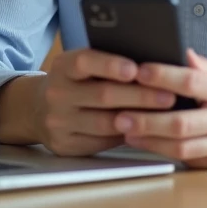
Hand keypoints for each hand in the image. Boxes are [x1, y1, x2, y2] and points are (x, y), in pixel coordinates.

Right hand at [32, 48, 176, 156]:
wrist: (37, 108)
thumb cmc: (75, 82)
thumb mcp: (81, 66)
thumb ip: (107, 62)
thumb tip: (151, 64)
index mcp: (62, 67)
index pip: (85, 62)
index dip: (111, 65)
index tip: (136, 69)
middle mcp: (57, 94)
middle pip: (102, 95)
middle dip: (140, 95)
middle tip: (168, 95)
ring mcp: (59, 122)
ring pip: (104, 122)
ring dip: (138, 119)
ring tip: (165, 115)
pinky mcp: (65, 145)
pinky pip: (101, 142)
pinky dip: (126, 136)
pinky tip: (146, 130)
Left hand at [113, 49, 206, 168]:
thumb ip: (203, 65)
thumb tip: (180, 52)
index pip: (193, 82)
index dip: (164, 77)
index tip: (140, 72)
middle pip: (183, 123)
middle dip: (148, 120)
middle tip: (121, 115)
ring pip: (184, 148)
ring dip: (151, 141)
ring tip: (127, 132)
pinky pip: (191, 161)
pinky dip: (165, 152)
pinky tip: (147, 143)